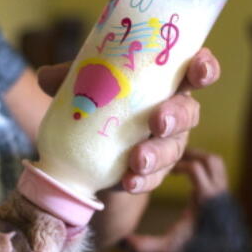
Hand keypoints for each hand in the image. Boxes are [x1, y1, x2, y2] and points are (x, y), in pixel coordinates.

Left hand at [37, 48, 220, 194]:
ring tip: (138, 159)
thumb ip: (72, 78)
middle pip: (189, 113)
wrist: (87, 145)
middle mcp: (173, 112)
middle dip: (176, 116)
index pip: (194, 72)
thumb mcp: (87, 84)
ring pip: (172, 149)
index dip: (204, 69)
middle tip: (157, 120)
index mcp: (165, 82)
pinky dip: (141, 181)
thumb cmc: (100, 100)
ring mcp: (167, 145)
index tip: (198, 71)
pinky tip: (128, 182)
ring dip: (157, 154)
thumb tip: (47, 76)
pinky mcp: (152, 173)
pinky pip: (153, 179)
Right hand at [123, 149, 229, 251]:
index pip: (195, 167)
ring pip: (217, 166)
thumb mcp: (169, 249)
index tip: (166, 170)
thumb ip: (144, 246)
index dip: (178, 163)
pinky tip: (189, 185)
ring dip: (200, 162)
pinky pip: (218, 176)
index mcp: (206, 198)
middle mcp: (219, 193)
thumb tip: (119, 243)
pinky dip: (205, 173)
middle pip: (210, 160)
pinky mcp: (228, 200)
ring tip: (180, 168)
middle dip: (192, 155)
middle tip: (172, 160)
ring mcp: (226, 195)